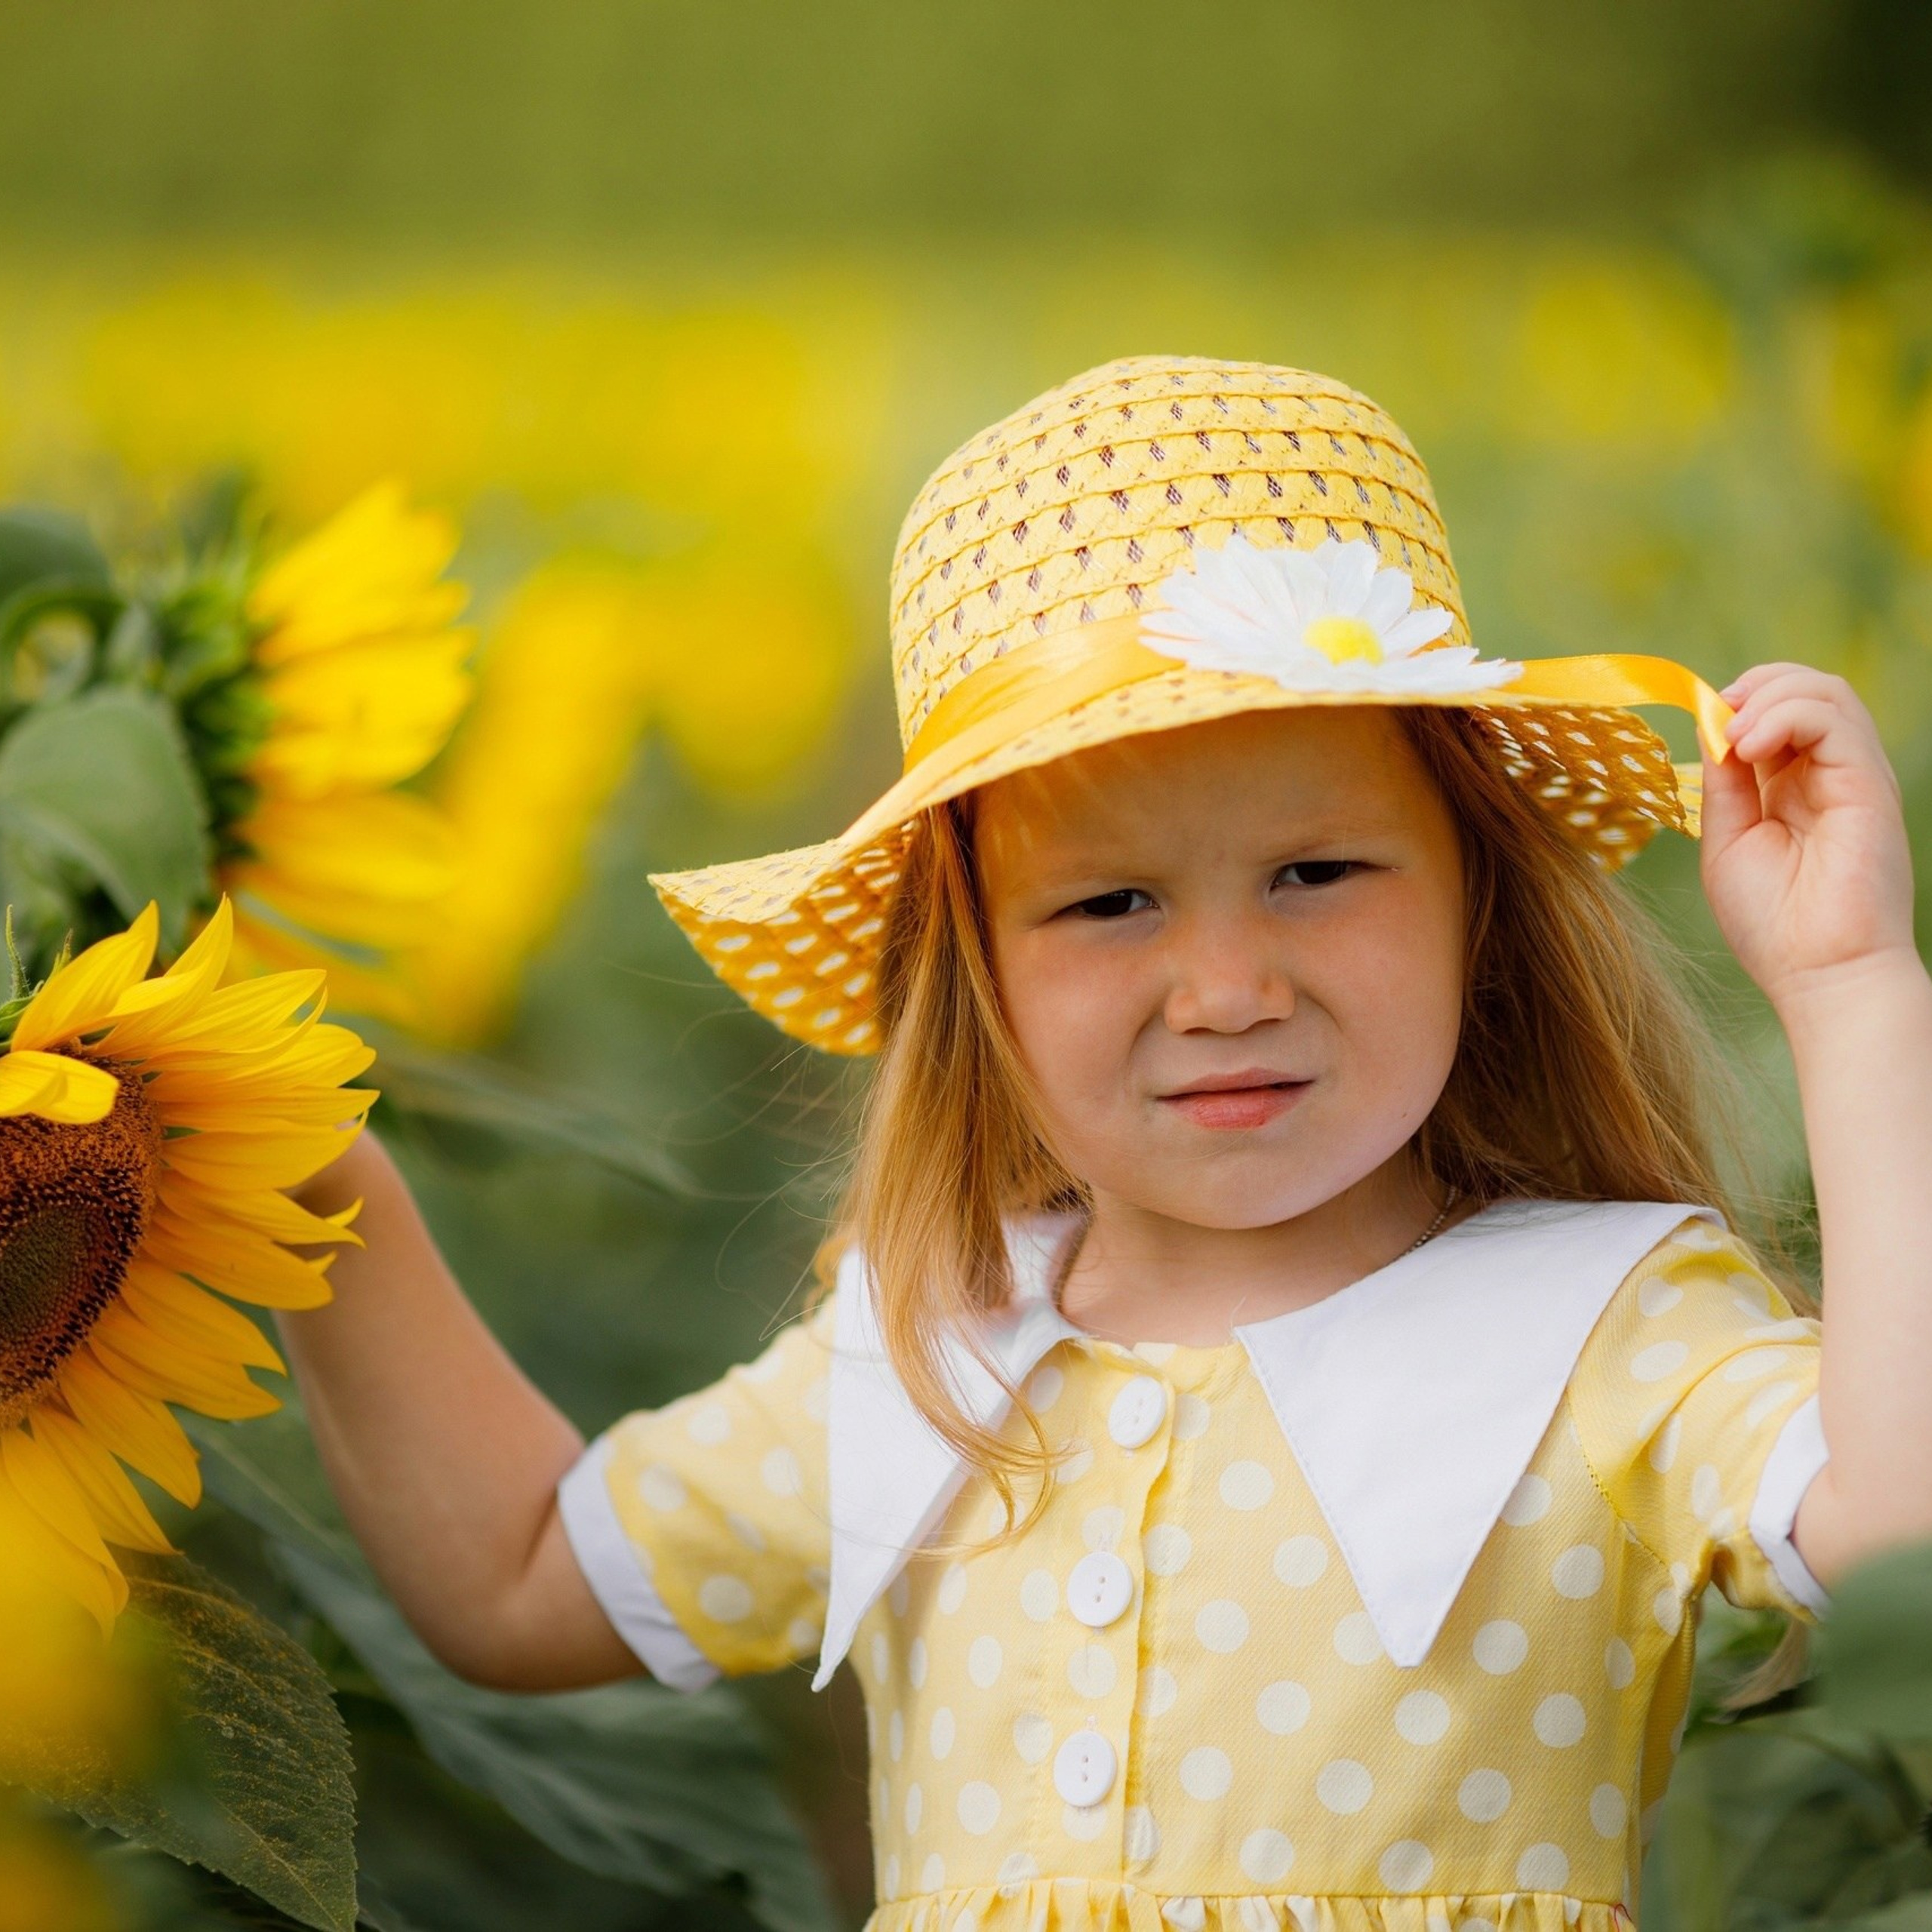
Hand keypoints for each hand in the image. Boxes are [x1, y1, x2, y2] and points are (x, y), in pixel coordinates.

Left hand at [1700, 663, 1916, 1014]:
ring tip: (1735, 735)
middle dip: (1757, 685)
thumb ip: (1724, 782)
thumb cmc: (1772, 923)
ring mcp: (1853, 777)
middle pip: (1807, 690)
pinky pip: (1835, 720)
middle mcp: (1829, 775)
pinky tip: (1750, 745)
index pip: (1776, 713)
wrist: (1819, 973)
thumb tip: (1713, 725)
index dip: (1739, 703)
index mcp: (1793, 787)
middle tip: (1720, 712)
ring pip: (1827, 693)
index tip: (1706, 721)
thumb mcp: (1728, 840)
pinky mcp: (1869, 784)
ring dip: (1770, 696)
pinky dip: (1787, 715)